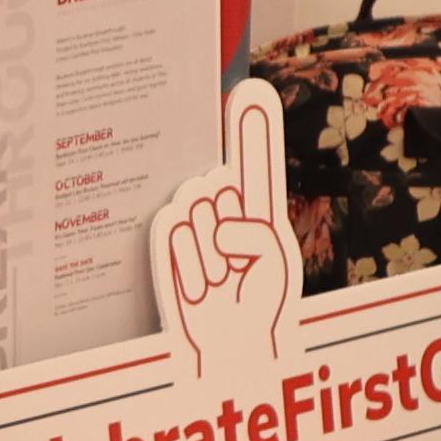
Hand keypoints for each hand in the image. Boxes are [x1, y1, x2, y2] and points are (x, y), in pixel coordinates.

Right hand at [157, 90, 300, 395]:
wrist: (230, 348)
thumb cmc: (258, 305)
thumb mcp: (275, 259)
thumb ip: (254, 227)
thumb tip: (218, 210)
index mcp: (254, 207)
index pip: (253, 162)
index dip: (250, 130)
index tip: (247, 93)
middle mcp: (219, 208)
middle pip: (216, 186)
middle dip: (227, 225)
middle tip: (234, 263)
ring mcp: (190, 225)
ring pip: (194, 208)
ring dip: (210, 253)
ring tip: (218, 278)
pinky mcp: (165, 245)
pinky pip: (173, 231)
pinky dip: (190, 258)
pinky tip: (200, 280)